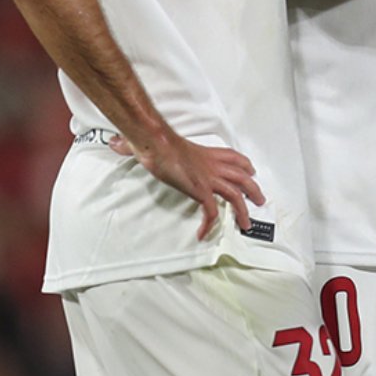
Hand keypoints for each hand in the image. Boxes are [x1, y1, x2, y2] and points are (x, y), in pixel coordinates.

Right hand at [110, 132, 265, 239]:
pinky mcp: (201, 191)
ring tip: (246, 225)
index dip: (245, 165)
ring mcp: (209, 179)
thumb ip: (140, 144)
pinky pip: (211, 212)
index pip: (234, 157)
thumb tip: (116, 143)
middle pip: (243, 177)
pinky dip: (210, 225)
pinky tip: (203, 235)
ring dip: (244, 211)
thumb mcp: (155, 141)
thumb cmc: (157, 140)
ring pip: (236, 196)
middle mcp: (213, 166)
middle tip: (260, 200)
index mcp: (207, 153)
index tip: (250, 171)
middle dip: (254, 189)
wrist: (157, 143)